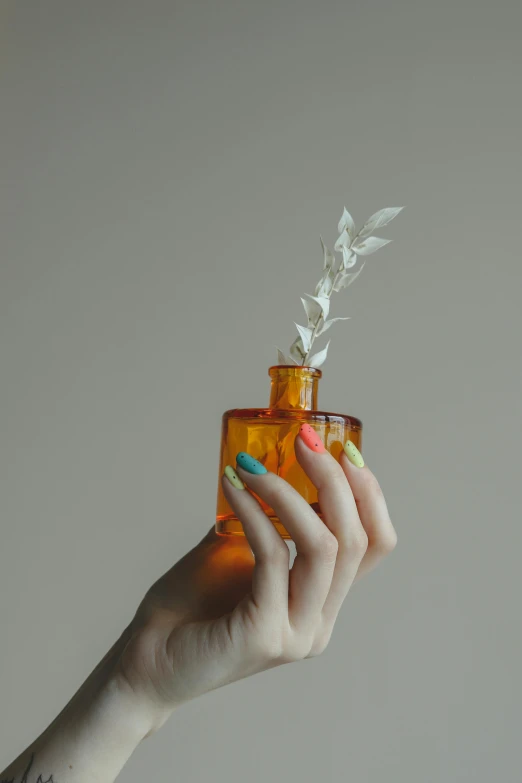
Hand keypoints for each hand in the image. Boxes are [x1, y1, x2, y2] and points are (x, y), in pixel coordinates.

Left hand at [114, 429, 396, 734]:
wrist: (145, 665)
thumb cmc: (189, 606)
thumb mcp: (237, 552)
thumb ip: (263, 521)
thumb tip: (267, 462)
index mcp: (321, 603)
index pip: (374, 545)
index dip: (369, 494)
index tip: (345, 451)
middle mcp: (318, 622)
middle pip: (355, 540)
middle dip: (334, 479)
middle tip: (303, 439)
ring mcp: (296, 633)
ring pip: (323, 547)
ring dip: (289, 491)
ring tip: (253, 463)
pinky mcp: (264, 634)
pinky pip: (272, 556)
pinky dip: (253, 511)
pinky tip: (232, 485)